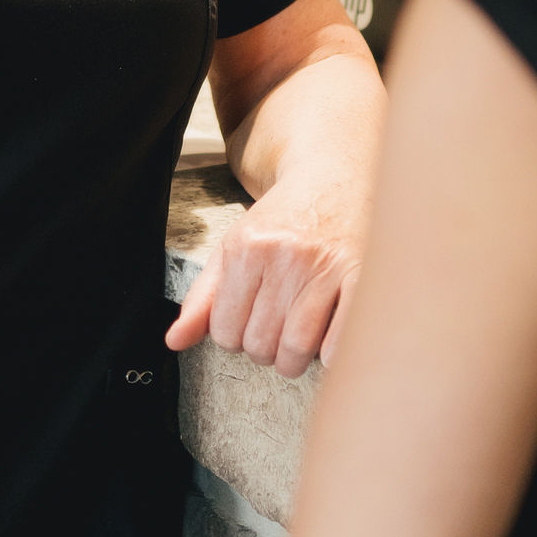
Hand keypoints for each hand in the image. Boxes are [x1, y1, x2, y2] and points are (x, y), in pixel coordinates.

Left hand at [166, 176, 360, 378]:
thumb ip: (202, 297)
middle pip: (260, 344)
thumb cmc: (284, 219)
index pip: (225, 331)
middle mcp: (285, 255)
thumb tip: (175, 342)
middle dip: (266, 348)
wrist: (335, 177)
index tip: (248, 322)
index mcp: (248, 247)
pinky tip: (328, 341)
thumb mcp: (233, 247)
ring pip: (296, 349)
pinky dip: (331, 356)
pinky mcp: (362, 276)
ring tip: (299, 338)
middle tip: (276, 328)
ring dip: (295, 358)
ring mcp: (325, 267)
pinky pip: (339, 342)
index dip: (234, 337)